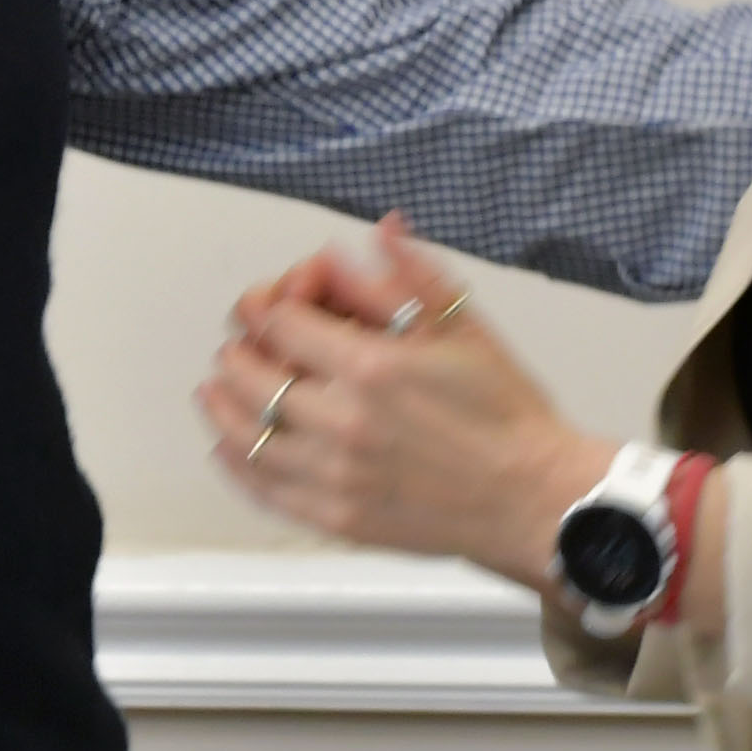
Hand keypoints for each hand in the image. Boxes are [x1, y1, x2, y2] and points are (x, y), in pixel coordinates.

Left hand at [198, 217, 610, 587]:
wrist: (533, 497)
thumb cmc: (506, 415)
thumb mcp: (466, 327)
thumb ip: (410, 278)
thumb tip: (378, 233)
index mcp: (371, 367)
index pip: (279, 321)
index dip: (271, 301)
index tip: (280, 302)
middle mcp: (342, 422)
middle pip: (247, 373)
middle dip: (242, 348)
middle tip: (248, 344)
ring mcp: (334, 475)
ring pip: (242, 433)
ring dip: (222, 403)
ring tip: (218, 387)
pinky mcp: (337, 517)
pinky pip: (262, 487)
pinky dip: (235, 461)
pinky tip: (230, 445)